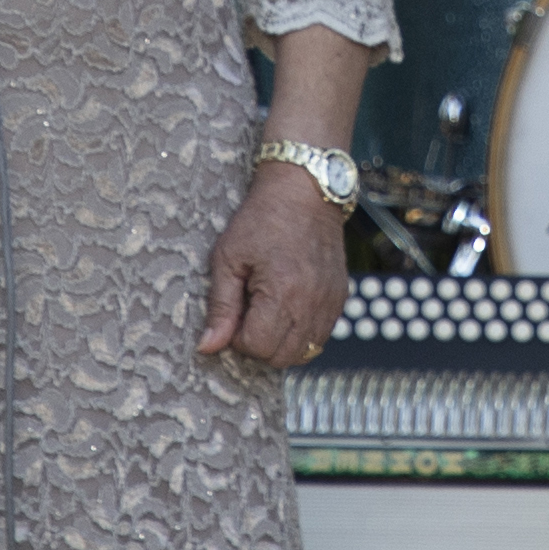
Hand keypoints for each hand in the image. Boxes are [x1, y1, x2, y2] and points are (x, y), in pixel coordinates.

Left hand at [194, 172, 349, 366]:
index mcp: (282, 292)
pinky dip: (302, 331)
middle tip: (249, 313)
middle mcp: (311, 303)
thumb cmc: (262, 218)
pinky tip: (288, 305)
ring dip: (282, 341)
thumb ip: (220, 306)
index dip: (238, 338)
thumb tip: (208, 346)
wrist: (304, 191)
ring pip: (304, 352)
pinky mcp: (340, 298)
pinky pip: (320, 335)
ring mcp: (330, 302)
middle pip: (281, 358)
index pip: (257, 347)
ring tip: (269, 309)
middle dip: (260, 344)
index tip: (235, 312)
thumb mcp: (228, 257)